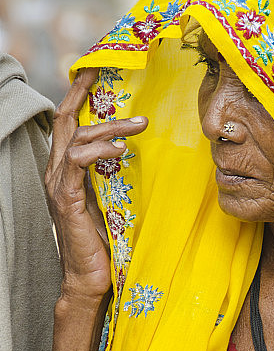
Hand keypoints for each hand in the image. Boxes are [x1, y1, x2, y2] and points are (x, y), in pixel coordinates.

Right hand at [46, 68, 147, 305]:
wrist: (90, 277)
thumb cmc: (104, 241)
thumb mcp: (112, 199)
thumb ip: (114, 174)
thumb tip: (135, 153)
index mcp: (67, 169)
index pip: (70, 123)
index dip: (79, 95)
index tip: (97, 72)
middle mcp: (57, 172)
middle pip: (66, 120)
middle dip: (84, 92)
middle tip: (106, 73)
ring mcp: (59, 184)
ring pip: (77, 137)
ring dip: (109, 125)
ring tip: (139, 124)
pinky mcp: (67, 198)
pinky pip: (79, 162)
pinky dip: (100, 150)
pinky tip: (120, 150)